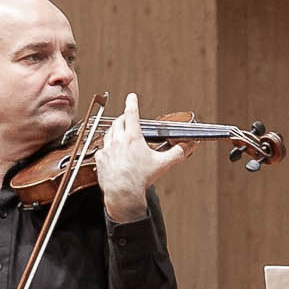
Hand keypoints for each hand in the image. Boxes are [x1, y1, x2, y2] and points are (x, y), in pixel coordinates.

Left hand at [95, 92, 188, 222]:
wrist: (123, 193)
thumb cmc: (141, 178)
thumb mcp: (162, 164)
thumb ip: (177, 153)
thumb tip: (189, 146)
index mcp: (133, 137)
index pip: (131, 113)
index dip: (132, 102)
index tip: (131, 96)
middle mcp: (118, 139)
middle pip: (119, 121)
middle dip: (124, 118)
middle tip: (128, 119)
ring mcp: (107, 148)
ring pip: (109, 133)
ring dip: (115, 131)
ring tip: (121, 136)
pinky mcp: (100, 158)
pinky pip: (102, 149)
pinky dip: (108, 148)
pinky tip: (113, 154)